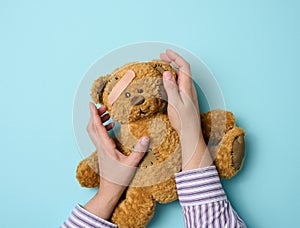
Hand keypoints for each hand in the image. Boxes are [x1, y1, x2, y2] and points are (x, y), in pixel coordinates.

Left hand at [84, 103, 148, 219]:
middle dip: (95, 115)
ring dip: (98, 122)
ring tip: (108, 115)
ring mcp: (100, 150)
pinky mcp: (102, 152)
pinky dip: (102, 129)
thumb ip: (138, 151)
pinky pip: (99, 137)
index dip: (94, 115)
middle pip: (92, 127)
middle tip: (103, 107)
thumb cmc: (118, 179)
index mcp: (105, 147)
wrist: (109, 190)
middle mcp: (100, 147)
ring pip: (94, 132)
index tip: (91, 104)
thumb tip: (146, 137)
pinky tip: (112, 128)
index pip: (97, 127)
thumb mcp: (131, 164)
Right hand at [160, 49, 212, 169]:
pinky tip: (167, 80)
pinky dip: (173, 76)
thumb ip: (171, 87)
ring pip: (181, 75)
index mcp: (187, 87)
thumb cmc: (183, 121)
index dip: (175, 57)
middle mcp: (189, 88)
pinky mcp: (186, 98)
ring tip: (163, 65)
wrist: (191, 134)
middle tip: (162, 56)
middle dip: (173, 60)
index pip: (184, 66)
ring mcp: (188, 93)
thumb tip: (167, 72)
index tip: (166, 52)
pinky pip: (180, 82)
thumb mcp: (174, 103)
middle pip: (183, 69)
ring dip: (173, 68)